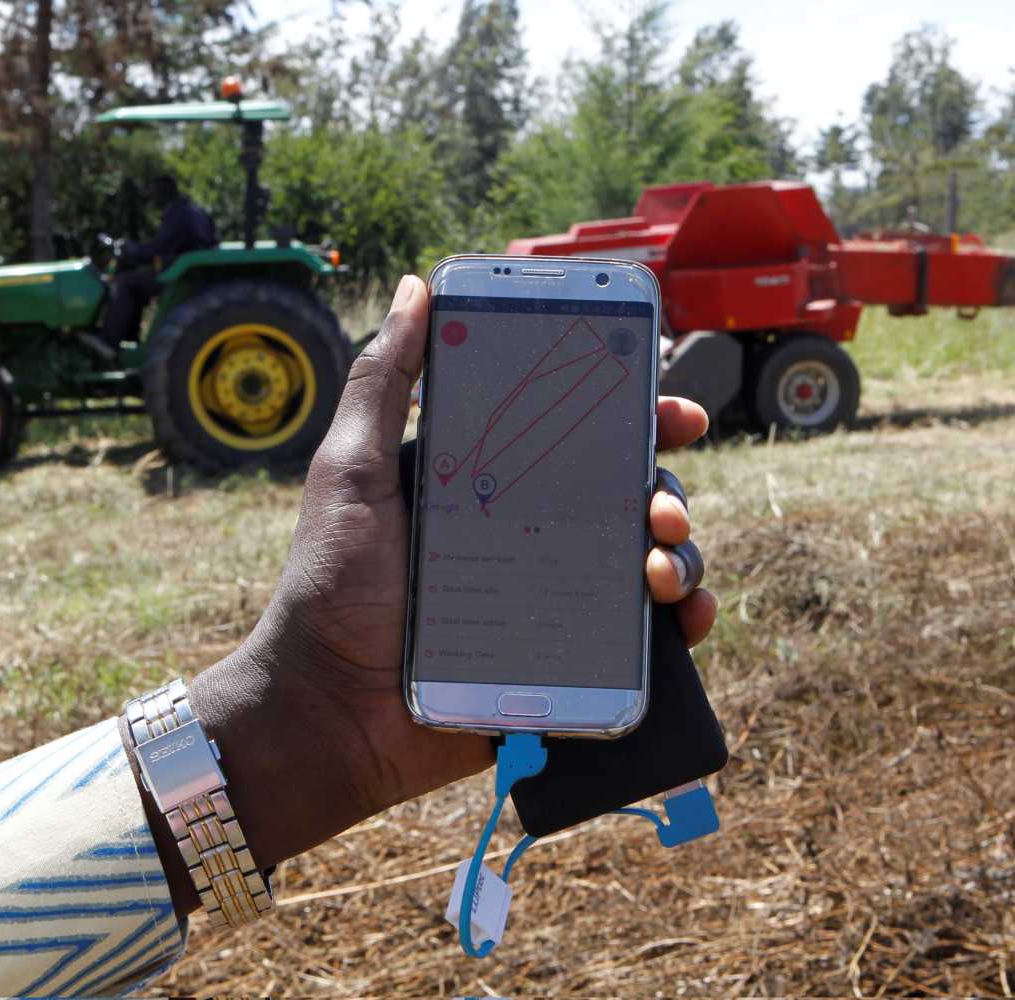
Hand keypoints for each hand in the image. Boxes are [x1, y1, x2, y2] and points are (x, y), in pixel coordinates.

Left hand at [143, 275, 717, 918]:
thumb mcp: (353, 471)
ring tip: (662, 570)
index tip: (673, 409)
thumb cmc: (331, 587)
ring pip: (649, 563)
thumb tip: (416, 288)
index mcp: (491, 483)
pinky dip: (682, 623)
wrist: (328, 712)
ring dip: (680, 556)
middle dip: (667, 490)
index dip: (636, 418)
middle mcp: (532, 535)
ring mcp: (554, 601)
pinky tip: (686, 617)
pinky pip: (644, 640)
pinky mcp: (566, 663)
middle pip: (629, 498)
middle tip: (662, 504)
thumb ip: (382, 382)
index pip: (579, 436)